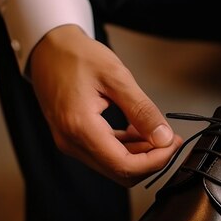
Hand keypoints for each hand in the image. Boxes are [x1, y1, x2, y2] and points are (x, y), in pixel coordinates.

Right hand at [30, 25, 181, 186]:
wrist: (48, 48)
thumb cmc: (75, 55)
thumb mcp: (116, 77)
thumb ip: (141, 110)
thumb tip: (163, 137)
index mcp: (80, 127)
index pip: (124, 165)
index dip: (154, 161)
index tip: (172, 143)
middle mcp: (72, 142)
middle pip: (120, 172)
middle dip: (150, 160)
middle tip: (169, 139)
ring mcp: (71, 142)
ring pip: (114, 166)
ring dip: (140, 154)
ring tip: (157, 131)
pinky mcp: (74, 139)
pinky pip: (106, 154)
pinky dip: (127, 147)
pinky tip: (138, 130)